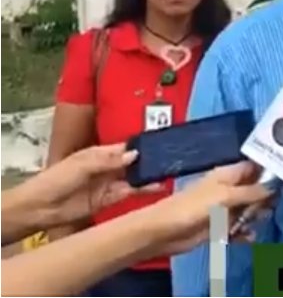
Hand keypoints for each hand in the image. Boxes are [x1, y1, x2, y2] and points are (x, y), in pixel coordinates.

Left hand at [17, 144, 158, 227]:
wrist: (40, 208)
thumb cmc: (56, 180)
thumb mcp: (82, 164)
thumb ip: (108, 160)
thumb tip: (135, 155)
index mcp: (99, 153)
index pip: (125, 147)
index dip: (142, 145)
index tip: (162, 143)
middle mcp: (108, 167)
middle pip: (133, 162)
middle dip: (149, 160)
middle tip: (173, 158)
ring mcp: (110, 184)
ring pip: (135, 177)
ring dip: (149, 175)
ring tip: (170, 171)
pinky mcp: (111, 200)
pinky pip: (131, 193)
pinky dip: (144, 190)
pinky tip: (159, 186)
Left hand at [143, 162, 272, 256]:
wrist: (167, 230)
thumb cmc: (194, 206)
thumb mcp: (226, 195)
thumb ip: (252, 192)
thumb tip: (274, 187)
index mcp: (228, 175)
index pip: (253, 168)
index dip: (268, 171)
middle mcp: (229, 189)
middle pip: (255, 190)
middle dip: (265, 198)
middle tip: (272, 205)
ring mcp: (225, 209)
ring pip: (250, 210)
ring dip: (256, 217)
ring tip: (256, 221)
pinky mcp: (221, 227)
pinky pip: (240, 228)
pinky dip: (244, 233)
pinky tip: (247, 236)